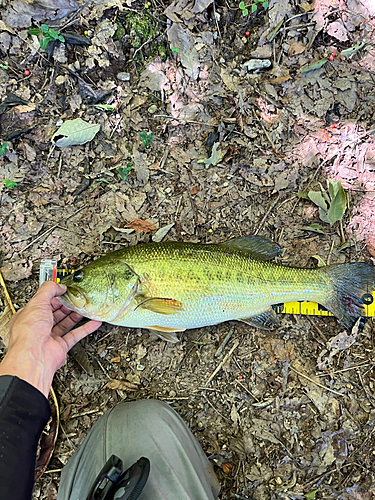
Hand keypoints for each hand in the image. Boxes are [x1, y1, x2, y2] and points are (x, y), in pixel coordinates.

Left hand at [0, 281, 101, 397]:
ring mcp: (50, 337)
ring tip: (86, 308)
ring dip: (77, 315)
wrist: (34, 357)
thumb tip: (59, 286)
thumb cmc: (29, 333)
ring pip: (66, 323)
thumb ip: (49, 290)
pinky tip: (93, 323)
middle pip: (56, 313)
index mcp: (29, 316)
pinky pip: (75, 335)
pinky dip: (86, 329)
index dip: (55, 296)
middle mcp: (38, 327)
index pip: (43, 302)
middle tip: (78, 299)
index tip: (66, 291)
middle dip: (67, 306)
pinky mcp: (61, 346)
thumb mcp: (37, 303)